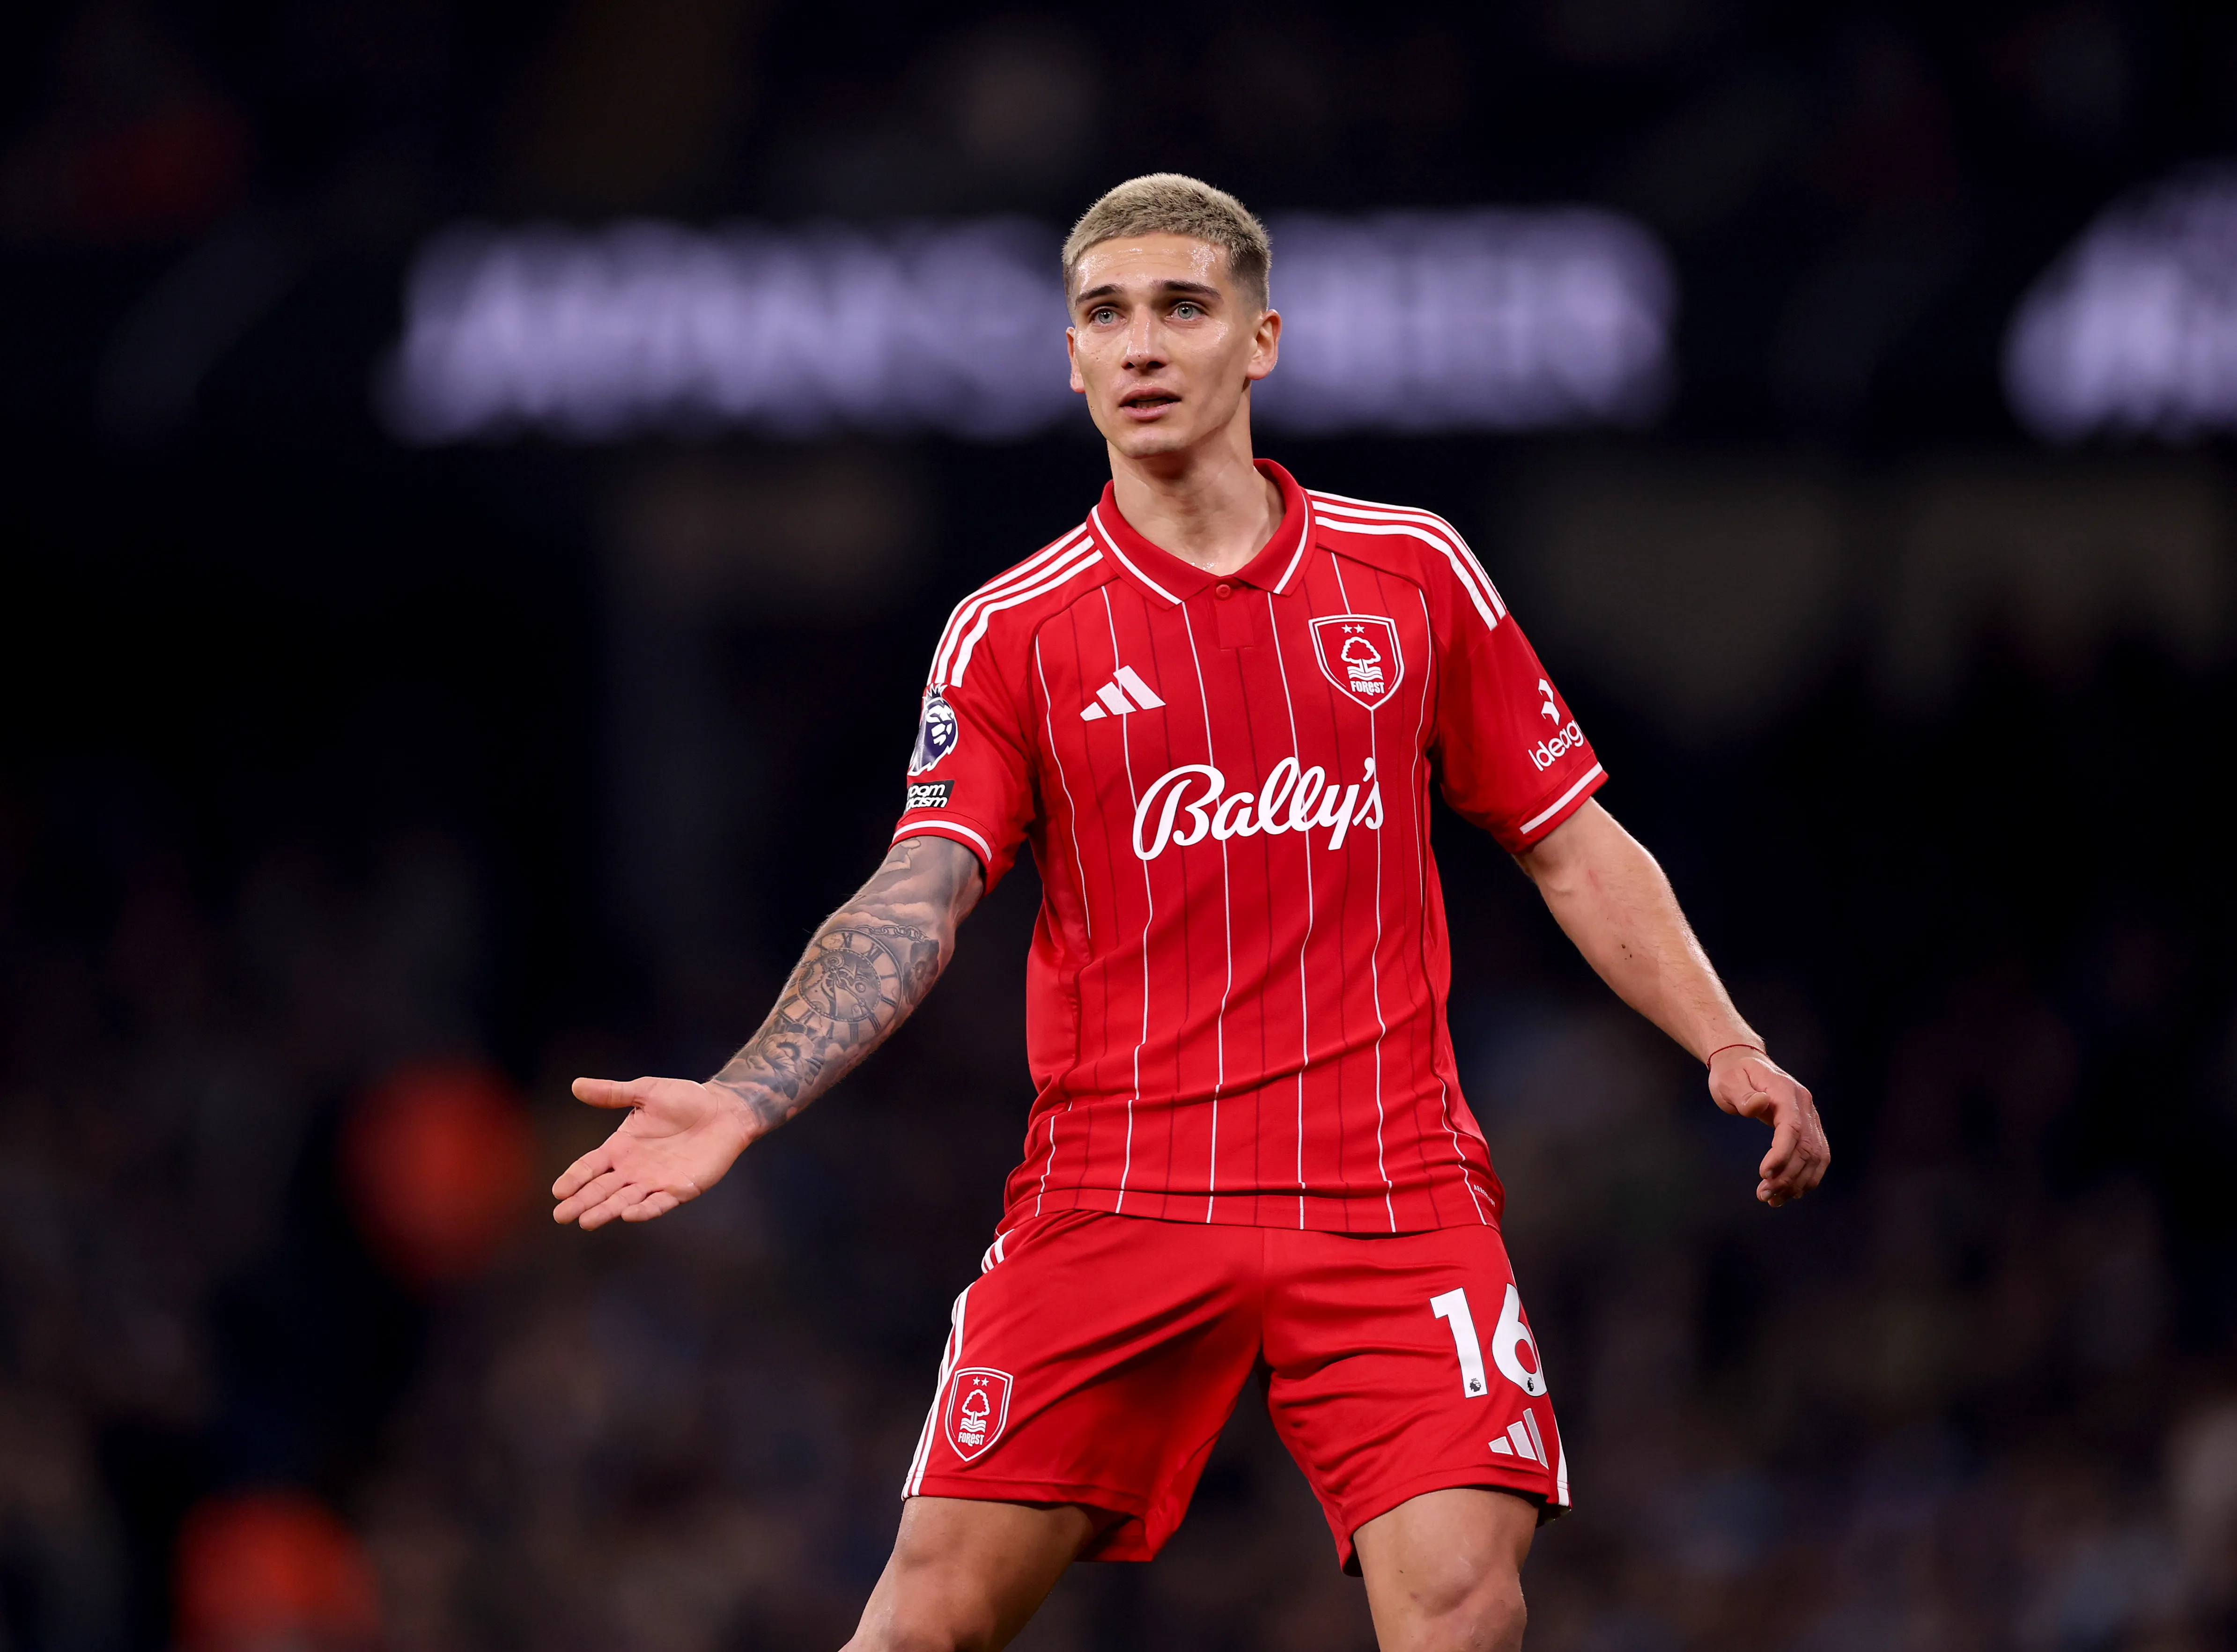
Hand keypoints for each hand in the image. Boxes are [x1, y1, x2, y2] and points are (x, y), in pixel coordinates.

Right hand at [552, 1076, 756, 1228]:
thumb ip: (612, 1093)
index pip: (590, 1166)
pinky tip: (629, 1215)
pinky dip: (644, 1210)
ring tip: (587, 1221)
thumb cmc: (685, 1098)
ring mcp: (655, 1181)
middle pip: (601, 1189)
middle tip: (561, 1217)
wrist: (724, 1109)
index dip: (574, 1178)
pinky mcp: (680, 1189)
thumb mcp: (645, 1091)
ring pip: (624, 1200)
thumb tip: (576, 1085)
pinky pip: (658, 1203)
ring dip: (606, 1211)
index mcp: (621, 1147)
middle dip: (581, 1202)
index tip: (558, 1191)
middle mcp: (633, 1169)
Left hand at [1707, 1048, 1827, 1207]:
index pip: (1791, 1128)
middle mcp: (1804, 1105)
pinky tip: (1791, 1192)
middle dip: (1787, 1175)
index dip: (1781, 1154)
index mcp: (1786, 1092)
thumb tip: (1759, 1105)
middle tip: (1763, 1195)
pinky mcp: (1809, 1128)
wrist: (1744, 1064)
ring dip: (1797, 1182)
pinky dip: (1807, 1177)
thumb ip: (1743, 1095)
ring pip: (1815, 1156)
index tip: (1763, 1174)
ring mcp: (1810, 1117)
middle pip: (1806, 1147)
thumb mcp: (1729, 1081)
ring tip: (1773, 1199)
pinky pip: (1816, 1156)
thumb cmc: (1733, 1074)